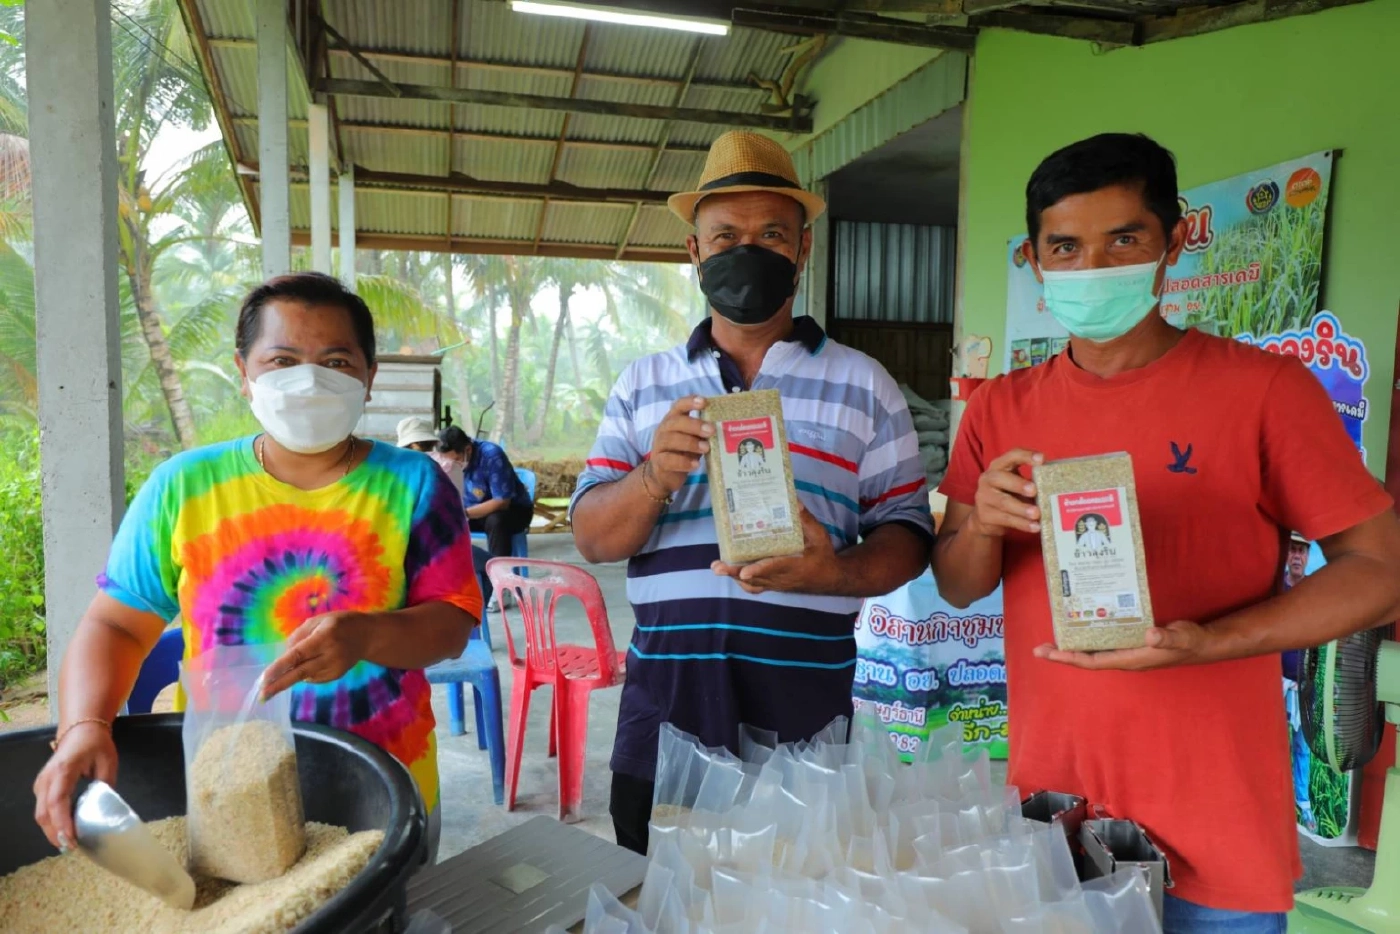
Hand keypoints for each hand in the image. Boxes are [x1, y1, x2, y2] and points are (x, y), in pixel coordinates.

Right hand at [33, 722, 116, 848]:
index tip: (71, 838)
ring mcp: (41, 783)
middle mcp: (47, 778)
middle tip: (73, 848)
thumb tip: (105, 809)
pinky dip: (52, 823)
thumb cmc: (96, 744)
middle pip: (44, 813)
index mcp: (63, 770)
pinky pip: (43, 809)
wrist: (81, 730)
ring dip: (53, 831)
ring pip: (41, 814)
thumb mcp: (108, 762)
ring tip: (70, 844)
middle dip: (56, 833)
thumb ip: (105, 785)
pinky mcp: (42, 788)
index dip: (62, 822)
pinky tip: (65, 832)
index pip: (58, 801)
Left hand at [262, 612, 371, 698]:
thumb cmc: (341, 623)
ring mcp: (334, 668)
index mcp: (324, 637)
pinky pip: (313, 678)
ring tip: (295, 663)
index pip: (297, 655)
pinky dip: (305, 672)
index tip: (264, 678)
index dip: (279, 667)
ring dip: (292, 673)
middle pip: (300, 673)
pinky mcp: (336, 676)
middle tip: (262, 696)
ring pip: (304, 676)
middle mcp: (330, 655)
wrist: (368, 636)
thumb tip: (284, 655)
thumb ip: (299, 635)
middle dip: (279, 685)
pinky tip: (312, 661)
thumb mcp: (318, 620)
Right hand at [647, 396, 711, 494]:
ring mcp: (659, 446)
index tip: (704, 402)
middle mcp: (664, 430)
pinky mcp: (659, 462)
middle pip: (676, 422)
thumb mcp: (693, 439)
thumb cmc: (682, 452)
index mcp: (673, 420)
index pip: (679, 406)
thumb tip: (725, 427)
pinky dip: (683, 462)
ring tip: (706, 448)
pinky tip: (696, 465)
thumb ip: (703, 433)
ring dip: (690, 443)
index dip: (690, 402)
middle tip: (711, 430)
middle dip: (695, 425)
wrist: (664, 475)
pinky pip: (669, 460)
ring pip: (671, 440)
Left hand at [711, 506, 839, 594]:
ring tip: (718, 567)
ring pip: (752, 584)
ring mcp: (776, 584)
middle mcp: (783, 578)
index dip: (759, 570)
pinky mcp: (774, 585)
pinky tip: (732, 572)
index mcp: (795, 565)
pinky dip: (742, 582)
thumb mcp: (819, 536)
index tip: (744, 572)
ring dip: (734, 577)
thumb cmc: (823, 555)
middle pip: (755, 578)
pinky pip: (755, 587)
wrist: (829, 578)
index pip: (774, 568)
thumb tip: (794, 501)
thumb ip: (806, 520)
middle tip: (717, 567)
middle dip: (735, 573)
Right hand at [968, 449, 1043, 537]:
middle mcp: (988, 479)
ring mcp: (984, 498)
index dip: (1026, 455)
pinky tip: (1034, 527)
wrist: (986, 517)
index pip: (1011, 455)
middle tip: (1034, 491)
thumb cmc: (1009, 495)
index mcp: (998, 466)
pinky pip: (1005, 519)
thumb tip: (1060, 486)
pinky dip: (1022, 524)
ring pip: (1004, 502)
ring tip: (1037, 514)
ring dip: (1022, 508)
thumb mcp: (1017, 484)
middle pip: (1000, 478)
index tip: (1042, 459)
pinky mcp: (985, 516)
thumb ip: (1033, 481)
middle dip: (1018, 484)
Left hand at [1032, 621, 1212, 670]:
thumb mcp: (1181, 637)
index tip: (1049, 653)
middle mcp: (1124, 657)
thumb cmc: (1190, 641)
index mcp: (1131, 659)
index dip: (1070, 658)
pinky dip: (1089, 633)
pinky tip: (1081, 623)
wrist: (1202, 643)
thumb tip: (1150, 635)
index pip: (1093, 662)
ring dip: (1073, 644)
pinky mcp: (1130, 642)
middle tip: (1039, 648)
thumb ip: (1167, 637)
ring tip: (1053, 634)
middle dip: (1063, 653)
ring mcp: (1126, 651)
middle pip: (1087, 658)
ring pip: (1094, 650)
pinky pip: (1104, 641)